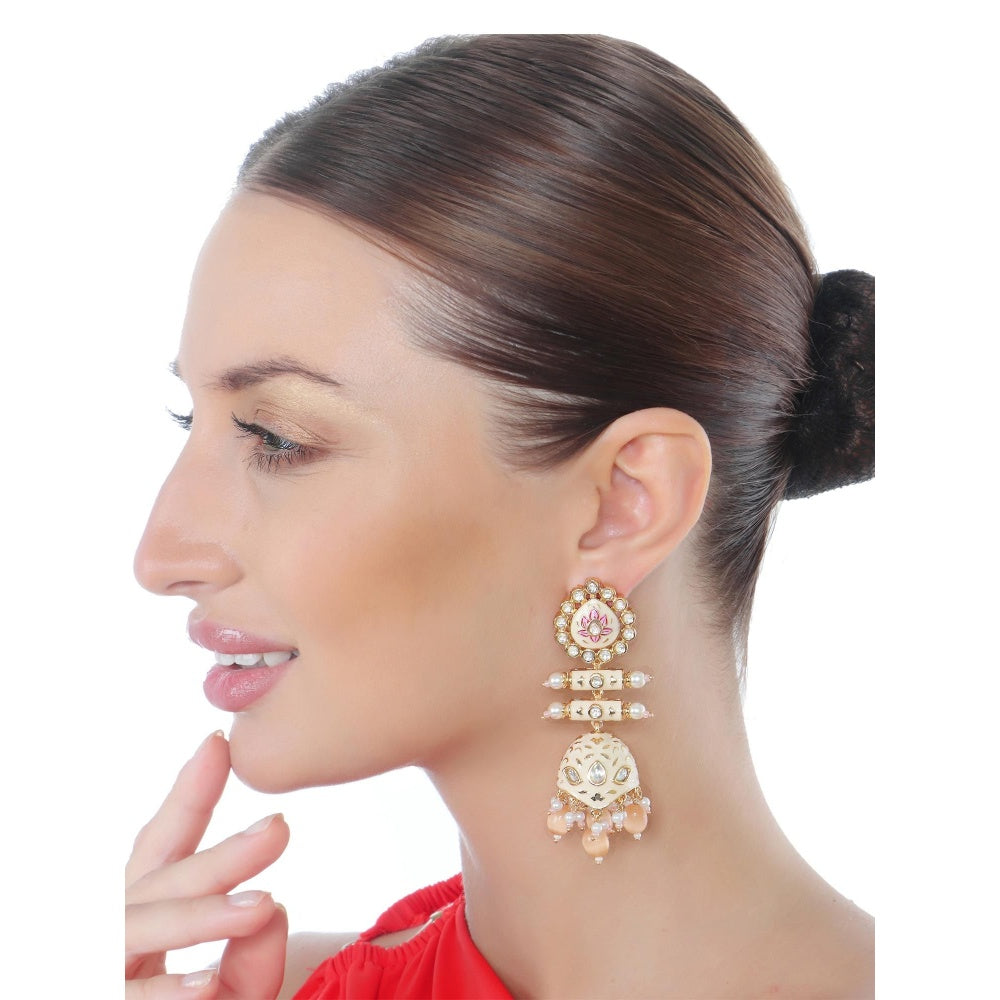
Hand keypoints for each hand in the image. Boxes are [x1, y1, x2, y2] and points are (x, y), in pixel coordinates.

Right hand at [125, 732, 290, 998]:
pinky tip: (208, 989)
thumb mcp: (233, 994)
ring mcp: (91, 970)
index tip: (219, 745)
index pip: (161, 848)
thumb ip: (253, 960)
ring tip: (260, 907)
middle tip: (279, 829)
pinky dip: (165, 997)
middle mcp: (111, 935)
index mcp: (141, 916)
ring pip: (135, 931)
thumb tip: (273, 905)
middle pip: (156, 882)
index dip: (188, 796)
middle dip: (217, 856)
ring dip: (196, 918)